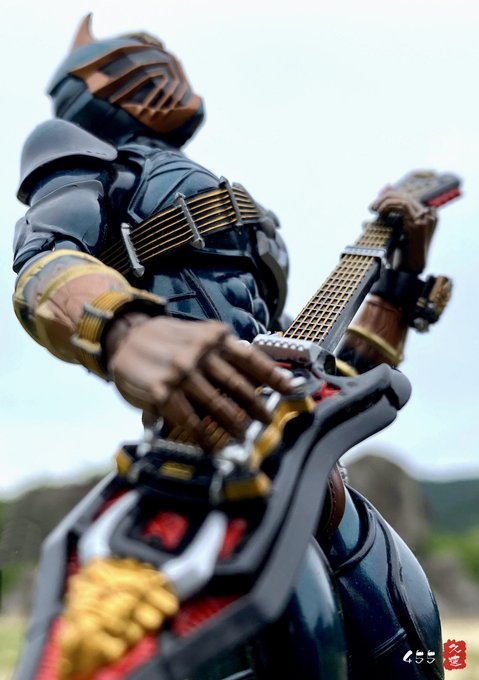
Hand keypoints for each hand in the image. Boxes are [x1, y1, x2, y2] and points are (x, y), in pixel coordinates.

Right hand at [105, 316, 292, 447]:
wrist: (124, 335)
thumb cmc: (165, 339)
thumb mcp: (197, 336)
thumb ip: (221, 354)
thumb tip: (252, 381)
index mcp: (214, 338)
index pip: (251, 358)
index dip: (273, 375)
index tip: (292, 389)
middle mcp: (201, 353)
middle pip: (238, 385)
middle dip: (256, 407)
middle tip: (267, 421)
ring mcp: (182, 372)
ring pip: (217, 404)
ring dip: (233, 424)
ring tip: (243, 437)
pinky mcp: (163, 391)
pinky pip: (189, 419)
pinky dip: (202, 435)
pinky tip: (209, 445)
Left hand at [371, 189, 437, 272]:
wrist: (407, 272)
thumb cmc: (401, 254)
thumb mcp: (394, 228)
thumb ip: (391, 212)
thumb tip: (384, 189)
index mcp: (428, 215)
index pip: (408, 197)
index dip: (390, 195)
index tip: (376, 203)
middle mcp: (430, 214)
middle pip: (406, 196)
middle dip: (385, 198)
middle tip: (371, 207)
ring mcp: (426, 219)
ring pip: (403, 199)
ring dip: (385, 202)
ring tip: (374, 210)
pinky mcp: (418, 224)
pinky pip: (402, 206)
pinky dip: (389, 206)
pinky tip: (380, 214)